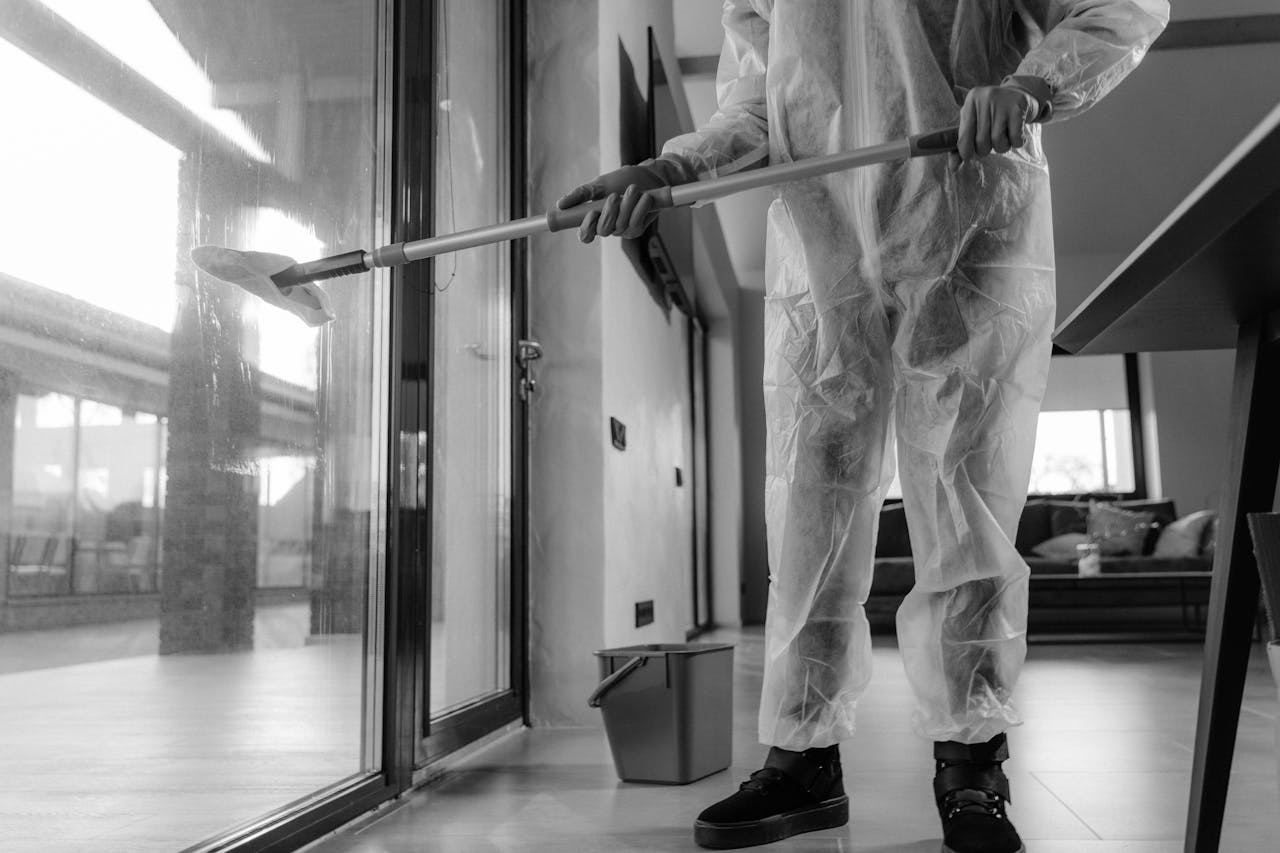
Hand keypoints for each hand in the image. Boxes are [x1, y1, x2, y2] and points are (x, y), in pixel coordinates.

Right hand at [557, 163, 671, 242]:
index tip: (591, 214)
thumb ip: (581, 194)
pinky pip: (636, 223)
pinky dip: (640, 209)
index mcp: (595, 218)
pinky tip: (645, 197)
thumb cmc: (623, 180)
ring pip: (620, 226)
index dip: (586, 229)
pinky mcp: (638, 229)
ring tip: (633, 189)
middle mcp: (607, 227)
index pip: (585, 235)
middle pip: (603, 230)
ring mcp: (623, 230)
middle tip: (614, 196)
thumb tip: (560, 204)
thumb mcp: (600, 184)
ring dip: (627, 206)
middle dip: (609, 214)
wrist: (650, 177)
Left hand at [957, 85, 1038, 160]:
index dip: (966, 152)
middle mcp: (985, 98)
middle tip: (991, 141)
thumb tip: (953, 168)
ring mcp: (1003, 102)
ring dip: (1002, 147)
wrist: (1018, 95)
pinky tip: (1017, 134)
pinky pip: (1015, 138)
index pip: (964, 136)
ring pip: (998, 140)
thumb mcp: (973, 121)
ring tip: (1005, 137)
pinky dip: (1017, 142)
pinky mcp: (1018, 109)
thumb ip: (963, 143)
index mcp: (971, 101)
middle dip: (986, 149)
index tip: (970, 155)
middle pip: (981, 141)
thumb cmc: (991, 113)